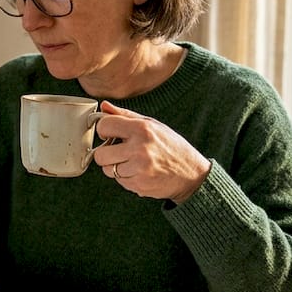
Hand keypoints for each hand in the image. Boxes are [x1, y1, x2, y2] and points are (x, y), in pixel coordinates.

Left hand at [91, 101, 211, 202]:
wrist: (191, 174)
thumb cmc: (172, 147)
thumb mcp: (153, 124)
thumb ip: (126, 115)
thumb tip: (104, 107)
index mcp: (142, 129)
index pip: (105, 126)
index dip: (103, 129)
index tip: (108, 133)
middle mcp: (140, 149)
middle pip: (100, 154)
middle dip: (105, 152)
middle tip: (117, 150)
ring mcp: (139, 169)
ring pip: (107, 170)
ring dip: (115, 166)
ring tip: (130, 161)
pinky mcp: (139, 185)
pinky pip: (118, 181)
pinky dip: (125, 177)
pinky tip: (138, 171)